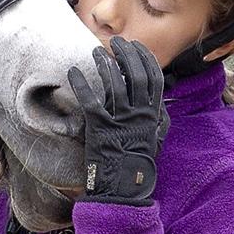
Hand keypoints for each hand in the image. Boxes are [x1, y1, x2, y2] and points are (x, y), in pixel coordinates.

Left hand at [67, 36, 169, 204]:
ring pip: (114, 84)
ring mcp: (120, 121)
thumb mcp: (156, 141)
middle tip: (116, 43)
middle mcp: (139, 115)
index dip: (145, 58)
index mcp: (154, 115)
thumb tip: (161, 104)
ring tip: (97, 52)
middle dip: (127, 54)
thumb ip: (160, 121)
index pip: (154, 78)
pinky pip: (90, 100)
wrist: (124, 191)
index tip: (136, 46)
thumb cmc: (139, 166)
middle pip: (136, 75)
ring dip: (105, 64)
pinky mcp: (100, 128)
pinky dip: (81, 84)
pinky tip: (72, 72)